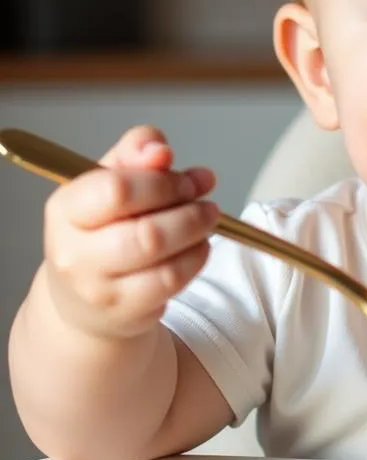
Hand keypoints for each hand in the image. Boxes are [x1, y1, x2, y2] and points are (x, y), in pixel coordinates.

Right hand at [41, 125, 218, 339]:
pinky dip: (196, 257)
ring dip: (196, 231)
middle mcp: (73, 251)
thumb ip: (134, 153)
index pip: (116, 189)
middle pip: (146, 229)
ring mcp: (97, 286)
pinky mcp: (124, 310)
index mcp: (65, 209)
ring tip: (208, 218)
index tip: (187, 179)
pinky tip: (199, 246)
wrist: (83, 300)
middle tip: (205, 199)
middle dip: (187, 209)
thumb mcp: (109, 180)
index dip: (162, 181)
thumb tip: (159, 149)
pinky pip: (172, 279)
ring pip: (162, 255)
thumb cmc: (101, 229)